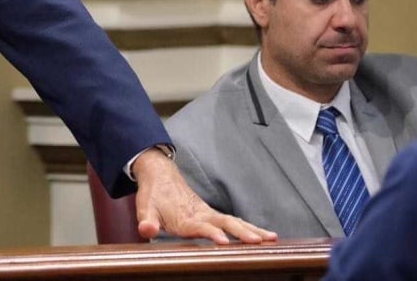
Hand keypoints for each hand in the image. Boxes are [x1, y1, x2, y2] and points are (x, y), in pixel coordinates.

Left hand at [131, 147, 276, 243]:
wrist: (160, 174)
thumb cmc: (153, 194)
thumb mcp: (144, 207)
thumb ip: (147, 220)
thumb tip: (146, 229)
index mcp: (186, 217)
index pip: (201, 226)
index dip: (212, 233)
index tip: (224, 240)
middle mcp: (201, 215)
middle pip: (226, 223)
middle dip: (242, 232)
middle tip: (258, 240)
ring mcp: (208, 214)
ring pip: (234, 221)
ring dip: (252, 229)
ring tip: (272, 238)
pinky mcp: (211, 215)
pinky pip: (234, 222)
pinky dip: (250, 228)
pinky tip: (263, 236)